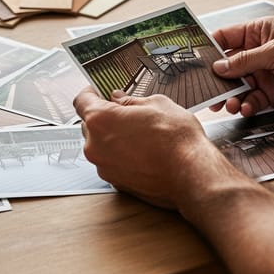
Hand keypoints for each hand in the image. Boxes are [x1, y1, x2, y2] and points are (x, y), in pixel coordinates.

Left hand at [73, 87, 210, 208]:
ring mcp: (104, 166)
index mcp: (100, 120)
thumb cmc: (177, 139)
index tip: (98, 91)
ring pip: (100, 145)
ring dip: (112, 138)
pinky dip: (121, 156)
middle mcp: (95, 145)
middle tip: (127, 112)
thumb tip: (119, 99)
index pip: (81, 101)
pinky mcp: (115, 182)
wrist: (192, 174)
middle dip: (104, 116)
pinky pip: (111, 162)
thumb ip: (130, 100)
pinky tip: (142, 152)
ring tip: (140, 134)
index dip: (90, 93)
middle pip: (89, 124)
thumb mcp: (156, 104)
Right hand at [210, 18, 273, 115]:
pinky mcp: (273, 93)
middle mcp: (260, 53)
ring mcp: (266, 74)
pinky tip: (247, 108)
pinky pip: (252, 100)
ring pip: (238, 85)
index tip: (194, 60)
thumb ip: (245, 61)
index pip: (227, 37)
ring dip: (232, 96)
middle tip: (208, 91)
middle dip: (219, 79)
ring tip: (230, 105)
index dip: (210, 48)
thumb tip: (219, 66)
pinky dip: (247, 105)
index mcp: (260, 32)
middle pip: (229, 65)